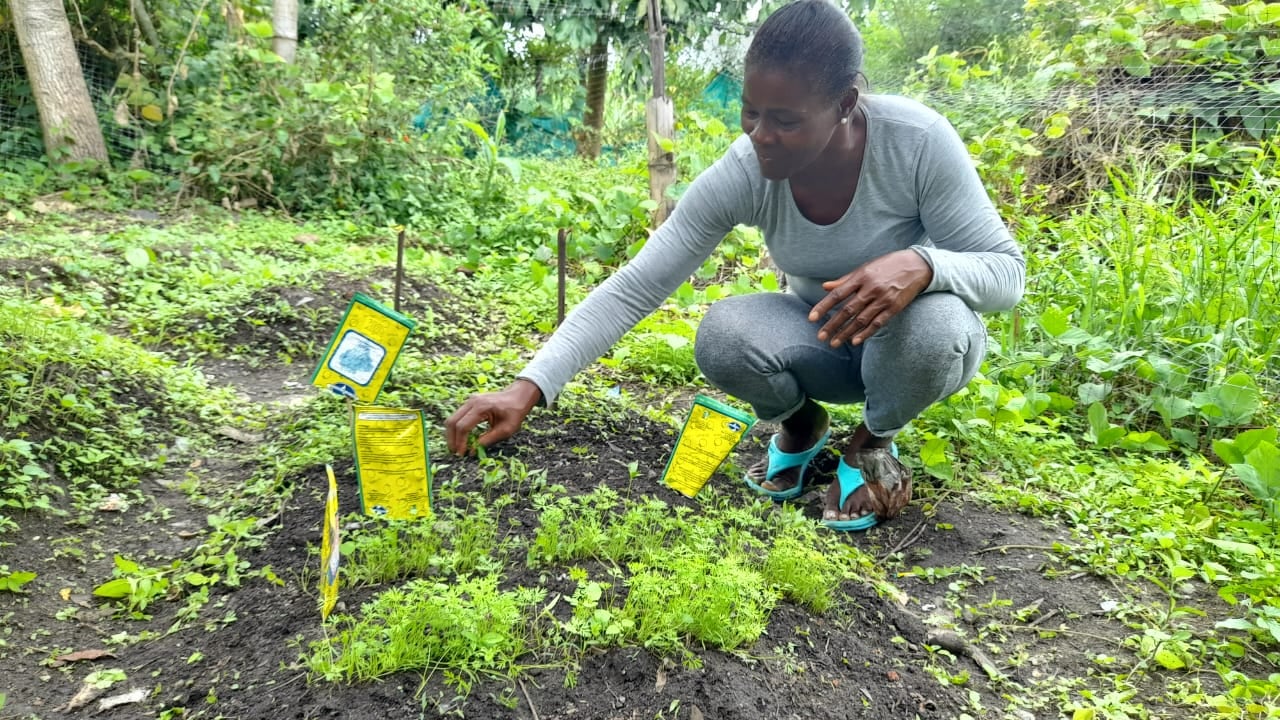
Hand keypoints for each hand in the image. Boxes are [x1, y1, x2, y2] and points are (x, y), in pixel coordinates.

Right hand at [444, 379, 542, 454]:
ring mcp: (469, 400)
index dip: (460, 442)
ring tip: (457, 447)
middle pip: (452, 422)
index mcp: (481, 407)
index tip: (462, 453)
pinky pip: (458, 416)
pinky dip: (457, 428)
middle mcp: (472, 402)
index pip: (463, 426)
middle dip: (452, 439)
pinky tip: (462, 438)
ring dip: (452, 434)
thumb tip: (472, 451)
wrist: (518, 396)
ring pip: (452, 418)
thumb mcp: (506, 430)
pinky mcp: (470, 402)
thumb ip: (488, 440)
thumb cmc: (515, 412)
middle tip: (456, 452)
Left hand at [807, 250, 932, 346]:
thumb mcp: (865, 268)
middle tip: (820, 337)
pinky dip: (866, 333)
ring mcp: (883, 299)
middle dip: (832, 325)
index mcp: (861, 277)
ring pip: (861, 319)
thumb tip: (825, 287)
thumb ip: (845, 280)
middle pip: (847, 310)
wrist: (917, 265)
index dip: (823, 307)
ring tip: (834, 343)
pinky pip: (878, 323)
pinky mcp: (894, 307)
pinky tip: (855, 341)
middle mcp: (871, 288)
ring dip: (846, 332)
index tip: (811, 318)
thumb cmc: (887, 266)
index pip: (838, 294)